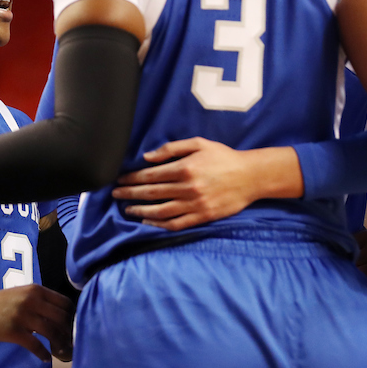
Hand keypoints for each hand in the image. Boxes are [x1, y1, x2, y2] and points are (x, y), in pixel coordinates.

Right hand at [0, 285, 74, 361]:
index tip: (74, 327)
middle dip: (69, 333)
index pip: (65, 303)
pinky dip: (43, 354)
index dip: (73, 316)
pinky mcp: (14, 331)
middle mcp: (32, 300)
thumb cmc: (1, 302)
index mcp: (36, 290)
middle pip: (61, 318)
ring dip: (59, 345)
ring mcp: (23, 316)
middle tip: (70, 343)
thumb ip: (41, 302)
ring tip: (61, 352)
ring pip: (51, 332)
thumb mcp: (23, 294)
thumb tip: (63, 318)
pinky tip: (45, 358)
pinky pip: (35, 345)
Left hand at [112, 138, 300, 230]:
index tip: (120, 179)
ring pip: (160, 211)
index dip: (132, 178)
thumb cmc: (223, 157)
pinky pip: (176, 224)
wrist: (251, 177)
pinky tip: (147, 221)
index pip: (150, 175)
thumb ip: (171, 149)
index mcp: (185, 168)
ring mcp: (195, 205)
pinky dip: (158, 224)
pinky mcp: (202, 217)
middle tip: (115, 194)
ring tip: (127, 209)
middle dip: (130, 193)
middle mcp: (187, 188)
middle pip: (151, 193)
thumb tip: (147, 157)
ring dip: (140, 210)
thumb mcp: (198, 143)